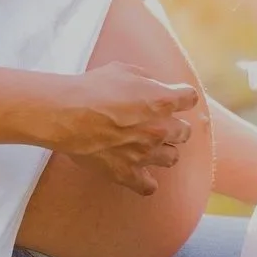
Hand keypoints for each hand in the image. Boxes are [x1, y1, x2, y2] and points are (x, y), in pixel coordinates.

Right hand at [46, 63, 201, 193]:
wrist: (67, 114)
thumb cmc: (92, 88)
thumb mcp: (123, 70)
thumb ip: (145, 79)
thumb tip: (151, 86)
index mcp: (162, 101)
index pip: (189, 98)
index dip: (182, 97)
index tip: (175, 98)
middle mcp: (160, 129)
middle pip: (185, 131)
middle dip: (174, 126)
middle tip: (159, 123)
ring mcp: (145, 153)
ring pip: (172, 158)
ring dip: (164, 151)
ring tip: (150, 146)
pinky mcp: (127, 172)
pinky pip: (148, 186)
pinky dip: (146, 181)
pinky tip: (140, 173)